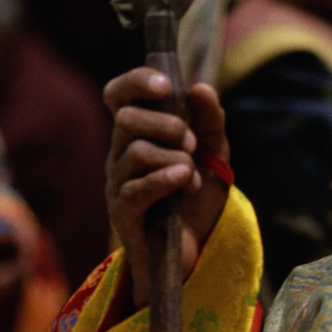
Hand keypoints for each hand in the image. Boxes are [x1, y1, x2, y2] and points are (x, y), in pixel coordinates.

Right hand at [104, 69, 231, 306]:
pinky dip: (165, 178)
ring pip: (134, 151)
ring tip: (192, 175)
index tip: (165, 85)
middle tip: (193, 144)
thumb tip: (200, 88)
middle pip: (126, 119)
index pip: (118, 95)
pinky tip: (184, 181)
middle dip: (168, 125)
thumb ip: (210, 122)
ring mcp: (118, 184)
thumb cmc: (196, 198)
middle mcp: (120, 154)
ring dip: (174, 156)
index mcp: (138, 133)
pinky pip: (135, 188)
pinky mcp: (123, 213)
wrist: (195, 248)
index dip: (135, 82)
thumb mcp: (213, 154)